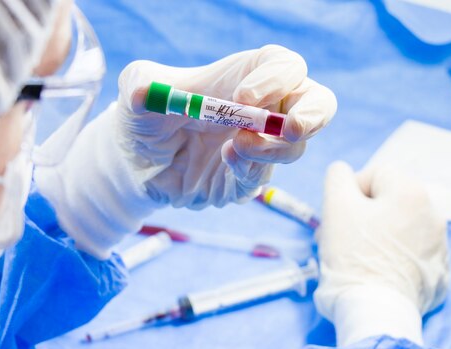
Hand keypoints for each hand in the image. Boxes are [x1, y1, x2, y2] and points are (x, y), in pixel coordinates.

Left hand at [116, 44, 336, 208]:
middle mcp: (260, 110)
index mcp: (243, 77)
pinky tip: (225, 160)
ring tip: (234, 146)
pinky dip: (249, 171)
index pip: (284, 67)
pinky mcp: (243, 180)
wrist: (135, 161)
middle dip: (313, 114)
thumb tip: (145, 93)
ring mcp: (256, 147)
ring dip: (270, 149)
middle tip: (292, 127)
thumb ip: (140, 83)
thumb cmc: (144, 113)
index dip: (276, 78)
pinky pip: (260, 179)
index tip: (245, 97)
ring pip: (293, 148)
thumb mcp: (135, 88)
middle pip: (315, 104)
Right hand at [314, 161, 448, 345]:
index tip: (338, 218)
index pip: (374, 174)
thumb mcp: (335, 205)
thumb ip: (337, 177)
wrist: (374, 310)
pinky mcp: (437, 274)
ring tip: (355, 259)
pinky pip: (408, 255)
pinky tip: (375, 273)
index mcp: (412, 192)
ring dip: (375, 236)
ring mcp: (439, 246)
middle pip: (387, 203)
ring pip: (397, 229)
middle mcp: (434, 214)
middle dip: (361, 216)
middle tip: (341, 238)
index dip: (349, 194)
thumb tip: (343, 173)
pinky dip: (391, 258)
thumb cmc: (353, 254)